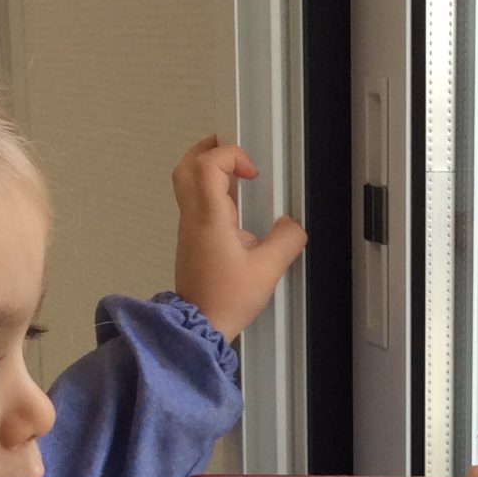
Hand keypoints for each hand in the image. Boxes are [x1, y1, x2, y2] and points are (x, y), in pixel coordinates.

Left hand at [172, 137, 306, 341]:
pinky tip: (233, 205)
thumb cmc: (226, 300)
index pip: (207, 165)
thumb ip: (285, 241)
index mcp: (209, 218)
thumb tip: (291, 225)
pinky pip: (194, 203)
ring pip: (186, 183)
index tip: (252, 173)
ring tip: (235, 174)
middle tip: (231, 151)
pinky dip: (211, 191)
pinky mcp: (191, 239)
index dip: (231, 156)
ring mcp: (189, 228)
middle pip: (186, 167)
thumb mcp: (267, 271)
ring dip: (209, 170)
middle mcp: (194, 218)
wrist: (198, 326)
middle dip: (209, 150)